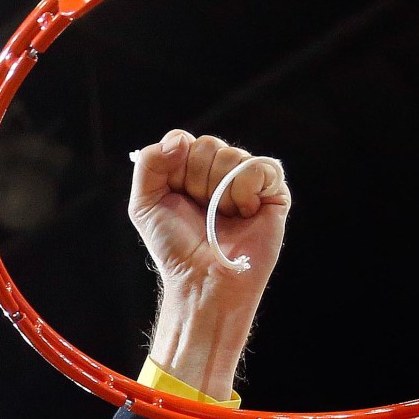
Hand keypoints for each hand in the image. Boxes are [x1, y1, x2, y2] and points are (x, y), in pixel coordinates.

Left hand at [128, 130, 288, 400]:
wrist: (202, 279)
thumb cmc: (175, 247)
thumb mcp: (145, 203)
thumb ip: (150, 163)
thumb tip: (180, 140)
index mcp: (189, 170)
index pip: (183, 140)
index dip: (177, 164)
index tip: (176, 192)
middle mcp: (219, 172)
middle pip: (207, 144)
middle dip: (196, 180)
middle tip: (200, 210)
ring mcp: (246, 181)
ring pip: (232, 155)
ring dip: (220, 190)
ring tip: (222, 216)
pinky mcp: (273, 192)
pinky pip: (260, 167)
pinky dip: (245, 190)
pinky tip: (243, 212)